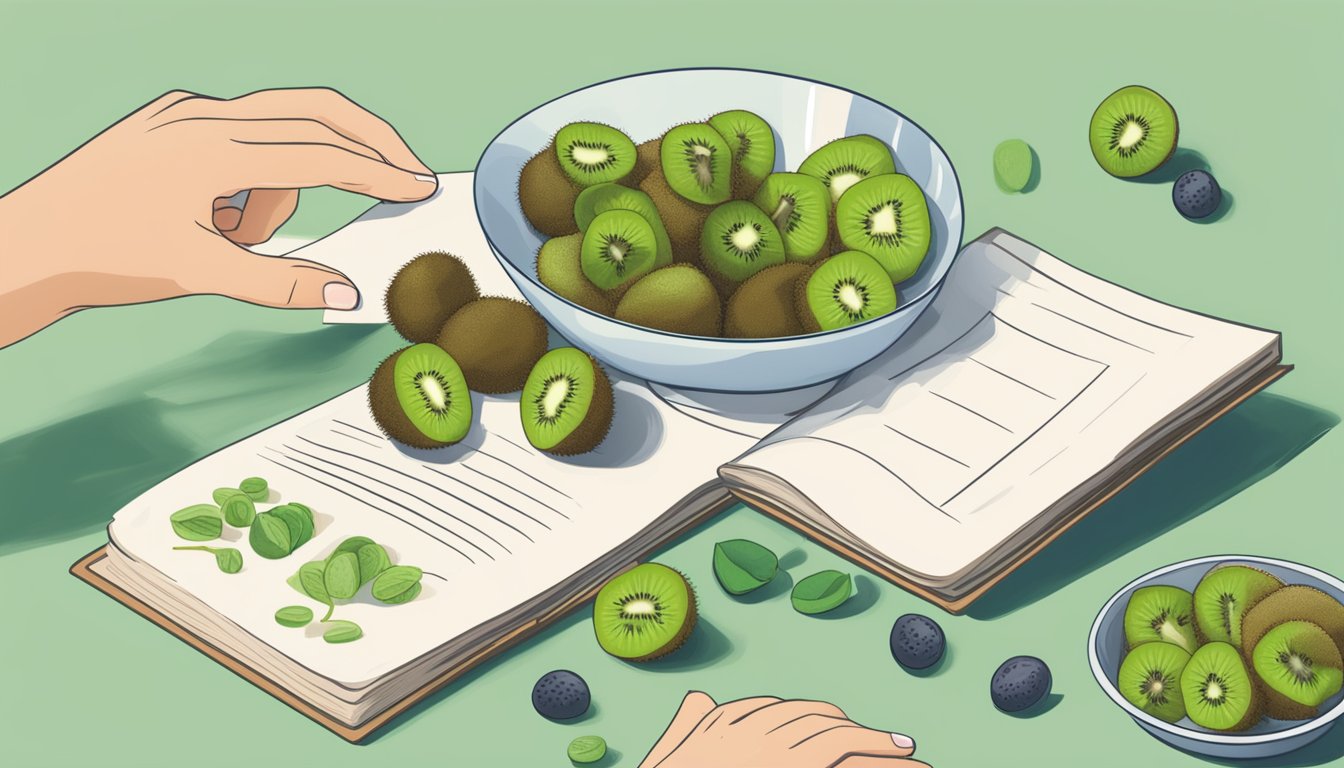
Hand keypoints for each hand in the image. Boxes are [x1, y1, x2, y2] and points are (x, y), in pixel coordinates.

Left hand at [0, 87, 437, 348]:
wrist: (30, 244)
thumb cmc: (104, 255)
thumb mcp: (201, 275)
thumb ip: (282, 283)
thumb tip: (348, 292)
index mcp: (212, 149)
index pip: (319, 155)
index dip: (376, 172)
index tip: (417, 185)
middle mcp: (202, 116)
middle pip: (313, 113)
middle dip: (364, 142)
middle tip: (404, 170)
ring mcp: (184, 113)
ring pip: (273, 135)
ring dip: (276, 190)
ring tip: (230, 240)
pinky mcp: (171, 121)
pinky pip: (238, 140)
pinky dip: (246, 180)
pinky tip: (213, 218)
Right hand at [639, 692, 926, 767]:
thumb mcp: (668, 752)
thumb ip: (686, 725)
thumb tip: (698, 698)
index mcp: (723, 722)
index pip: (779, 715)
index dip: (818, 723)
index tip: (841, 730)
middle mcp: (751, 727)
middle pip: (814, 721)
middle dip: (853, 733)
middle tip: (886, 746)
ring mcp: (773, 745)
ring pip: (834, 733)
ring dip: (874, 743)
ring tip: (906, 754)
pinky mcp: (795, 761)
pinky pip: (841, 749)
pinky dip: (875, 748)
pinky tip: (902, 753)